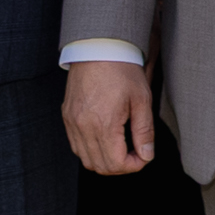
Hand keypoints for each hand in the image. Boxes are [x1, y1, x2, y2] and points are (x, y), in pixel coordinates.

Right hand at [65, 59, 155, 175]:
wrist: (99, 47)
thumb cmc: (122, 70)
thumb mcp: (141, 100)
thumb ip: (144, 132)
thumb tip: (146, 156)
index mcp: (103, 124)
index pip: (116, 164)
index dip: (133, 166)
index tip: (144, 156)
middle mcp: (83, 127)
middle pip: (100, 166)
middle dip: (121, 166)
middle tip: (135, 154)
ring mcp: (72, 122)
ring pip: (86, 159)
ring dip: (105, 161)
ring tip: (121, 148)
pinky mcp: (67, 116)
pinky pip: (76, 145)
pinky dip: (91, 150)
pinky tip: (106, 139)